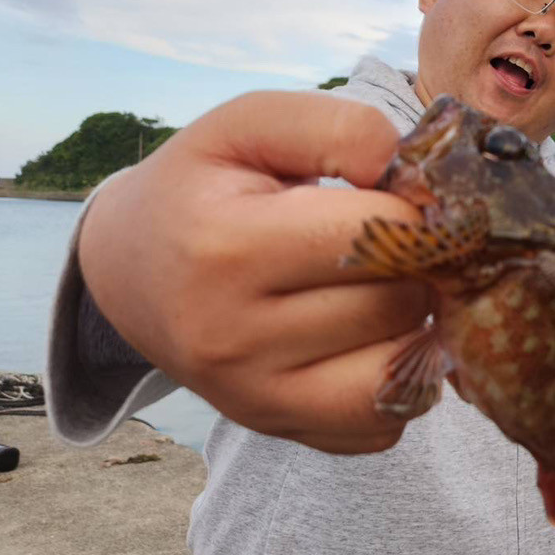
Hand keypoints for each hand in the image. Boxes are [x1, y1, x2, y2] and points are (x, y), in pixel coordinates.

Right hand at [79, 91, 430, 453]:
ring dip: (419, 326)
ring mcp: (255, 397)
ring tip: (393, 286)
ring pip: (401, 371)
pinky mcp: (279, 430)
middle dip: (421, 268)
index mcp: (225, 249)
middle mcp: (233, 338)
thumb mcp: (250, 125)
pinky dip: (401, 382)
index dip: (414, 210)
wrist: (133, 268)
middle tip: (403, 244)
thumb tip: (413, 179)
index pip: (375, 234)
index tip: (407, 199)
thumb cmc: (205, 187)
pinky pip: (382, 425)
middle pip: (396, 305)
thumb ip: (336, 129)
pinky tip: (376, 336)